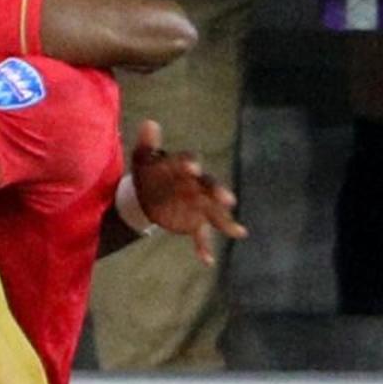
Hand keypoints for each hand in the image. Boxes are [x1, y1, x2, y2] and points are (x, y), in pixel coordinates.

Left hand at [123, 120, 240, 257]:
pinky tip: (208, 260)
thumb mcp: (143, 159)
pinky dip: (204, 247)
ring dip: (224, 221)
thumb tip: (149, 123)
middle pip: (209, 188)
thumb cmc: (149, 173)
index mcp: (183, 167)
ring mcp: (197, 205)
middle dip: (217, 193)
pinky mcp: (193, 222)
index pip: (189, 164)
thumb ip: (148, 144)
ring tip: (239, 233)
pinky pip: (201, 235)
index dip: (190, 165)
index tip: (193, 167)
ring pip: (213, 212)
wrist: (148, 194)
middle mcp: (196, 185)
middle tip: (227, 200)